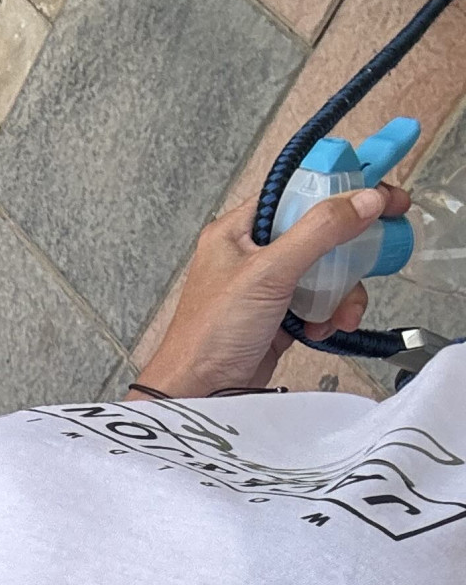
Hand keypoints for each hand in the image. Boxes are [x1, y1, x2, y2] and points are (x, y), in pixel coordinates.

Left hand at [132, 184, 410, 396]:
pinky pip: (319, 304)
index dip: (341, 191)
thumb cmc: (211, 333)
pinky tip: (321, 331)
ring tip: (341, 313)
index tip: (382, 195)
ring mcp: (266, 287)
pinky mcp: (279, 317)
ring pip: (325, 272)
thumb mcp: (268, 272)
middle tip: (385, 247)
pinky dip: (329, 315)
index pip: (297, 193)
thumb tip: (365, 199)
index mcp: (238, 231)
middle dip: (350, 250)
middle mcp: (251, 254)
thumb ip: (319, 232)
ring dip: (343, 291)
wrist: (199, 393)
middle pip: (319, 233)